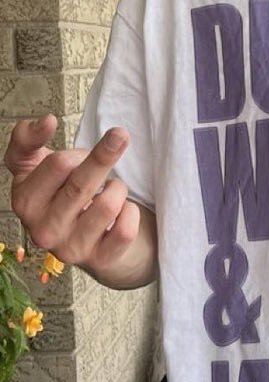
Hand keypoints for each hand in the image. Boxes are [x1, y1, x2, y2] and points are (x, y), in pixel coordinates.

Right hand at [4, 114, 140, 270]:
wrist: (91, 240)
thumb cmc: (63, 196)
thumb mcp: (35, 167)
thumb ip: (27, 140)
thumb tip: (45, 121)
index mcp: (24, 202)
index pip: (59, 165)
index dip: (79, 153)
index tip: (84, 153)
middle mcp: (43, 230)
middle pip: (82, 184)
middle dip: (105, 156)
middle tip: (121, 135)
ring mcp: (72, 249)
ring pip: (108, 205)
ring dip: (118, 189)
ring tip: (112, 190)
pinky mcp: (101, 260)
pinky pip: (126, 229)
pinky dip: (132, 213)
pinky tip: (124, 212)